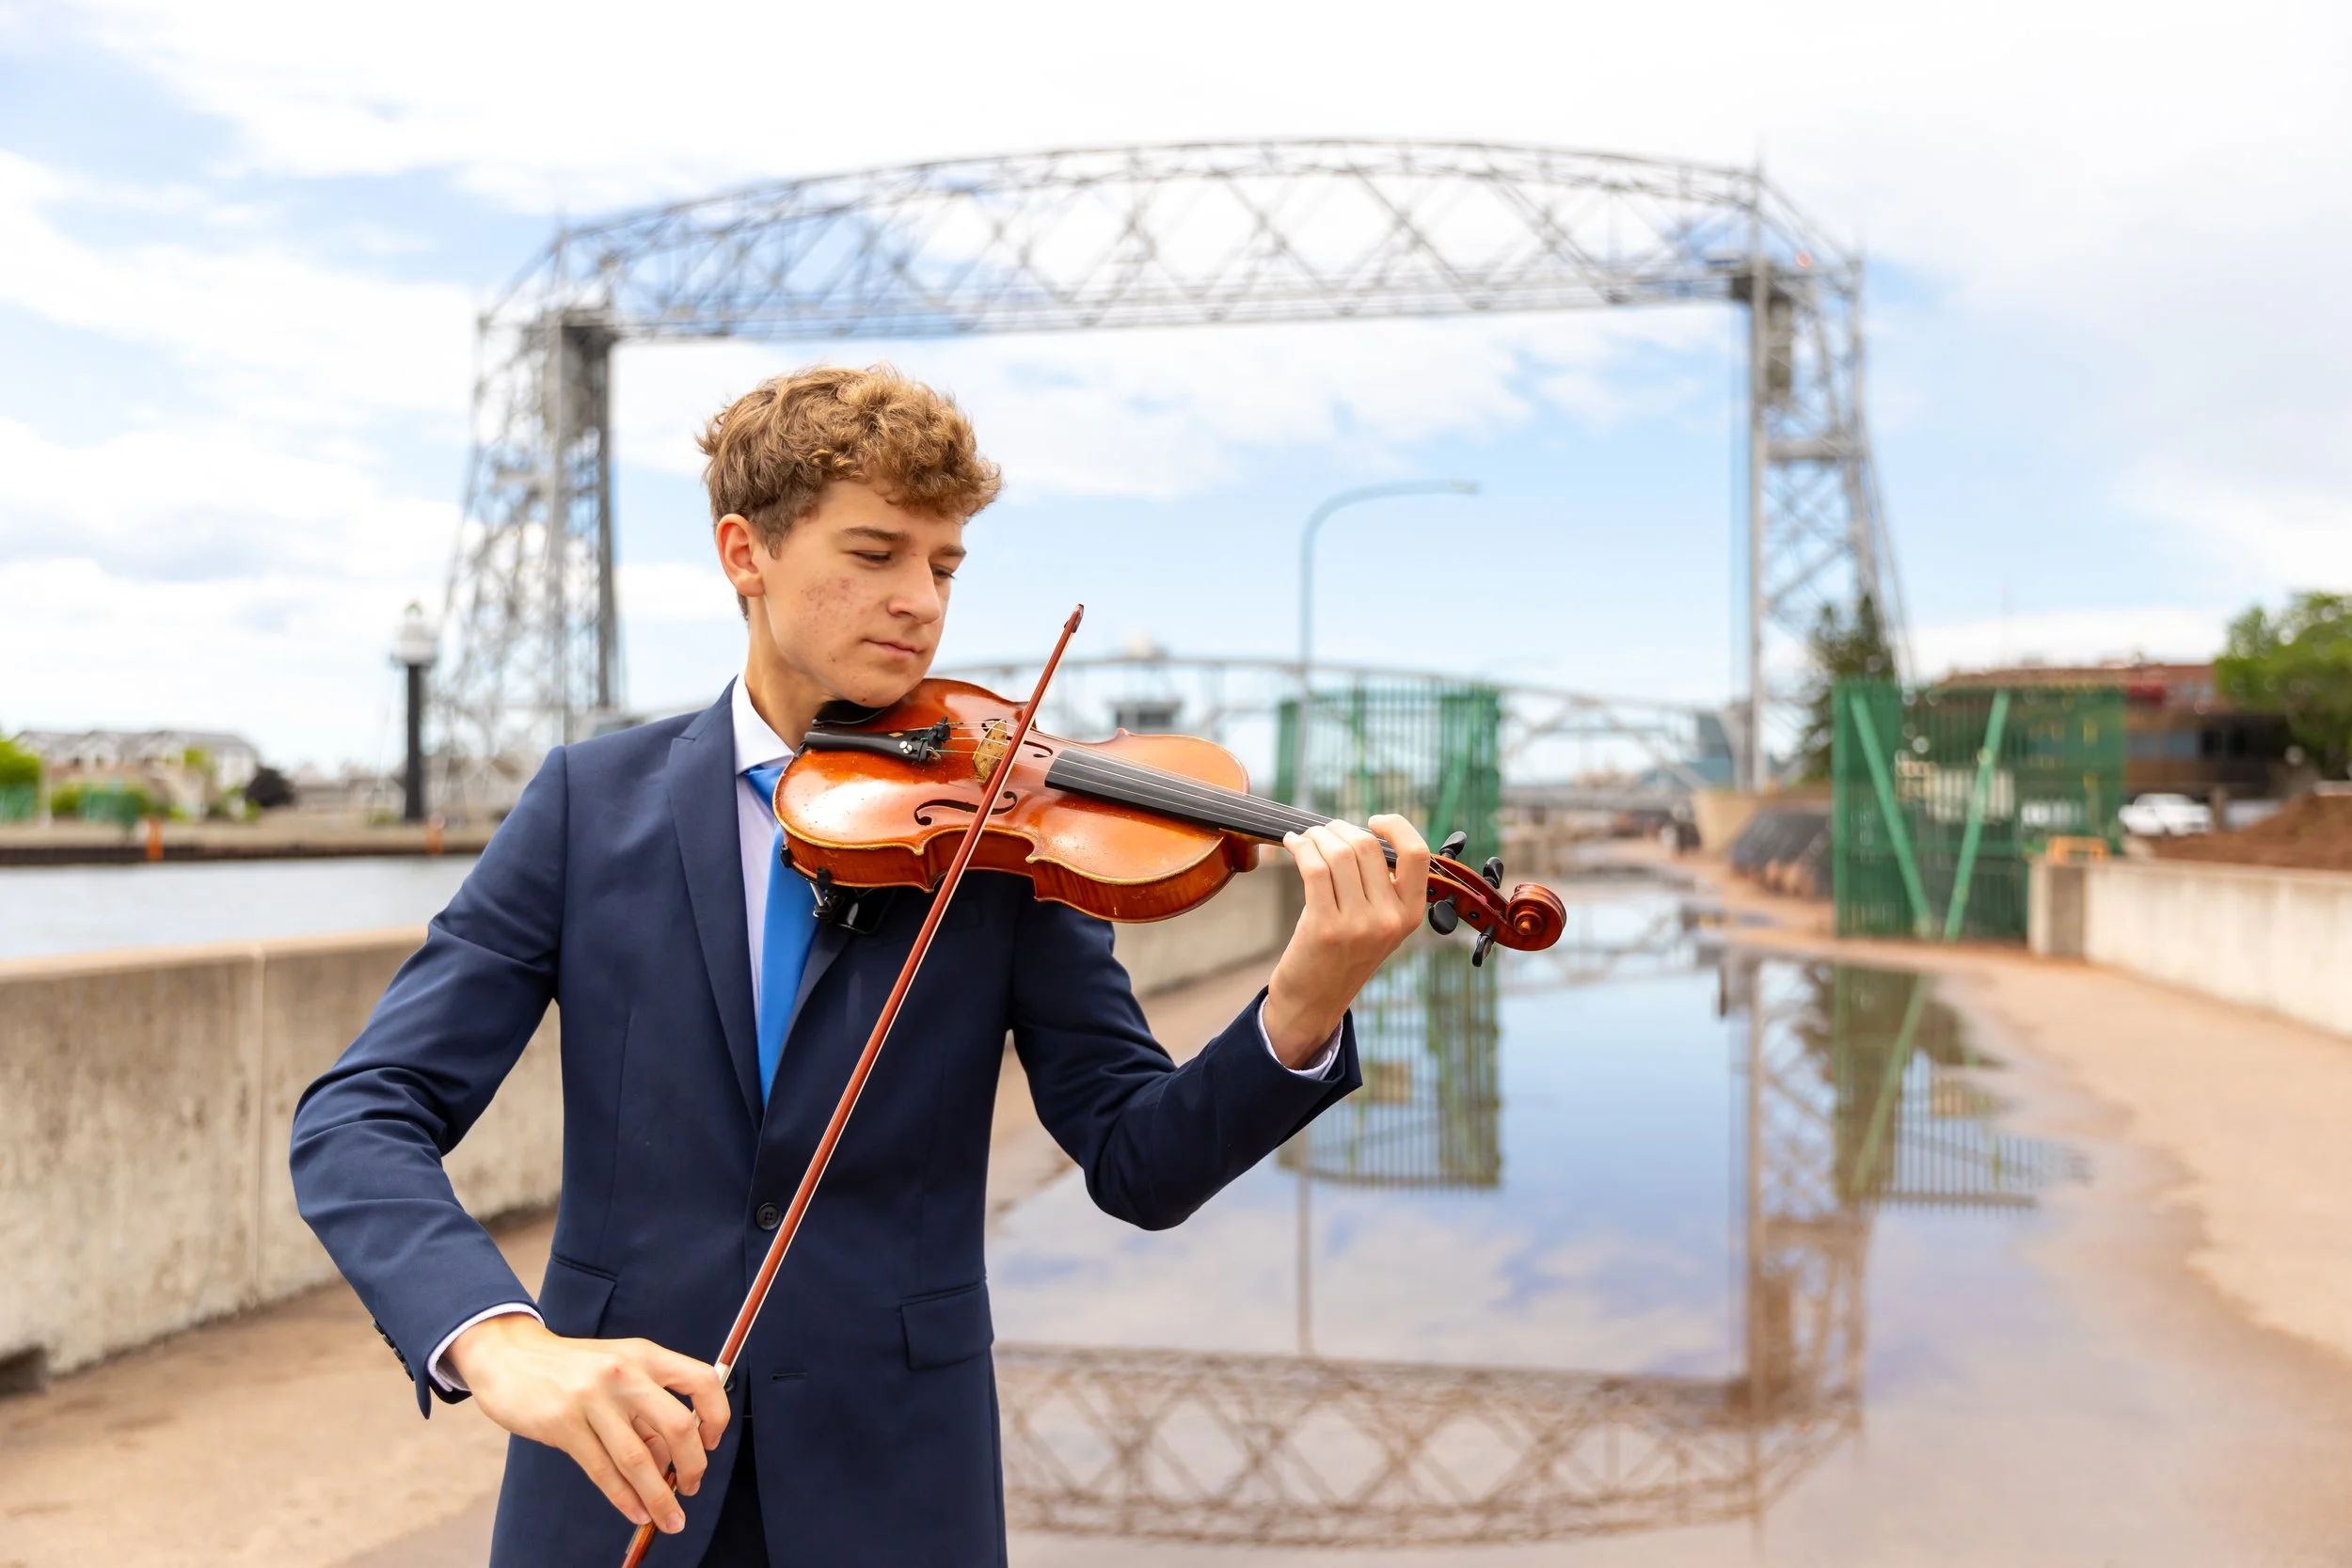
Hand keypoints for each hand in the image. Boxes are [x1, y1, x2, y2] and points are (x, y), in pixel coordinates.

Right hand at [446, 1314, 728, 1534]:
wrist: (510, 1356)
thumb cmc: (572, 1368)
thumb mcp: (618, 1370)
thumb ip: (646, 1409)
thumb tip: (671, 1461)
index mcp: (645, 1355)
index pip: (701, 1381)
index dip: (717, 1416)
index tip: (712, 1443)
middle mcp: (625, 1373)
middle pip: (677, 1426)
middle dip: (693, 1465)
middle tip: (692, 1487)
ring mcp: (593, 1399)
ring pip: (639, 1458)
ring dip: (659, 1496)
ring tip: (670, 1519)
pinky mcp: (563, 1424)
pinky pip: (603, 1470)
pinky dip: (625, 1498)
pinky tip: (637, 1513)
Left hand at [1262, 813, 1429, 1065]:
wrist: (1315, 1001)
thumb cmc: (1343, 955)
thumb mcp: (1380, 925)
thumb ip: (1383, 886)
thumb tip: (1361, 833)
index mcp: (1411, 914)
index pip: (1416, 854)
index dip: (1396, 826)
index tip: (1373, 821)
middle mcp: (1390, 919)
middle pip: (1367, 846)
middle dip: (1340, 830)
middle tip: (1324, 833)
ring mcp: (1358, 925)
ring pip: (1339, 853)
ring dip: (1317, 836)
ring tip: (1306, 839)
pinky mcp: (1325, 927)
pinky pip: (1314, 868)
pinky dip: (1301, 847)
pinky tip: (1292, 844)